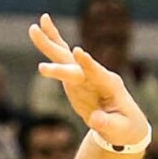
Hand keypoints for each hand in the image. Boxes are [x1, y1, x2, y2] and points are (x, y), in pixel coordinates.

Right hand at [29, 13, 147, 147]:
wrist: (124, 125)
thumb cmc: (124, 128)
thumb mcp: (119, 130)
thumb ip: (107, 124)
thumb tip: (95, 120)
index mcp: (110, 85)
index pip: (97, 73)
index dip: (87, 63)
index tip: (78, 51)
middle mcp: (96, 75)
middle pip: (76, 64)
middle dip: (62, 59)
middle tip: (43, 61)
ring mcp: (84, 74)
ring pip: (65, 55)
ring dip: (51, 42)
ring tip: (33, 28)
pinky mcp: (75, 76)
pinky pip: (61, 58)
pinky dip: (51, 43)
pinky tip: (39, 28)